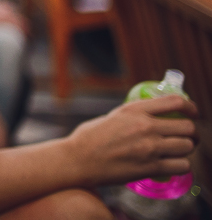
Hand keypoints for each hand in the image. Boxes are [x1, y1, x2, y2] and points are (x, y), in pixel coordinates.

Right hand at [67, 95, 198, 186]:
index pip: (175, 102)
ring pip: (187, 147)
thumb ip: (134, 116)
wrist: (77, 159)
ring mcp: (149, 148)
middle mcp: (145, 126)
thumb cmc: (90, 138)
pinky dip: (181, 166)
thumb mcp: (112, 116)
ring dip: (186, 150)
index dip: (190, 107)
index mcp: (135, 110)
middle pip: (188, 127)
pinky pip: (182, 166)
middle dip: (192, 133)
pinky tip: (173, 165)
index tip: (193, 113)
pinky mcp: (150, 168)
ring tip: (178, 152)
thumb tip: (152, 115)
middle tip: (188, 137)